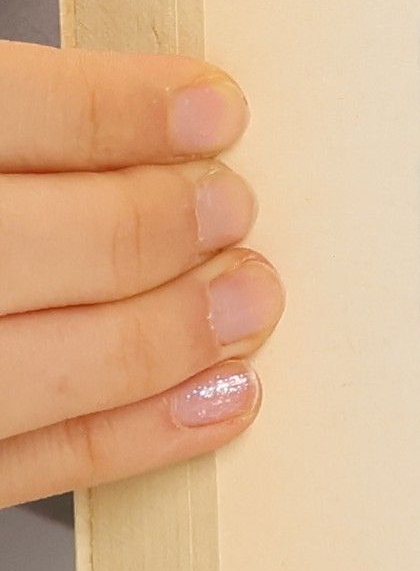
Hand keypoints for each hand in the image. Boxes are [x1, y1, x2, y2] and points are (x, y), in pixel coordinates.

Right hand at [0, 45, 281, 506]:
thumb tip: (129, 110)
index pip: (9, 109)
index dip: (124, 106)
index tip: (212, 106)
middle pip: (47, 240)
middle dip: (162, 222)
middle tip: (230, 205)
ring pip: (52, 362)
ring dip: (175, 331)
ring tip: (245, 298)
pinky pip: (29, 464)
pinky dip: (139, 434)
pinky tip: (214, 398)